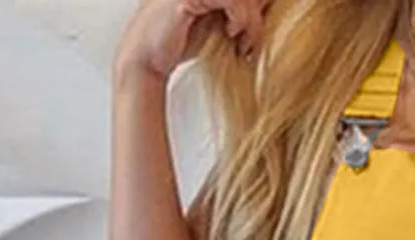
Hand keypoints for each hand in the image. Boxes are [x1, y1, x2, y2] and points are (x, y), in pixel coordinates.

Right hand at [115, 0, 267, 79]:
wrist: (147, 58)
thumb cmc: (180, 40)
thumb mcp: (218, 20)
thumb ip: (239, 8)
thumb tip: (267, 2)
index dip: (257, 6)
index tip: (253, 29)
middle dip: (256, 12)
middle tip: (250, 38)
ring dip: (251, 21)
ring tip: (242, 41)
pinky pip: (233, 0)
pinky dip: (240, 20)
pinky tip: (231, 34)